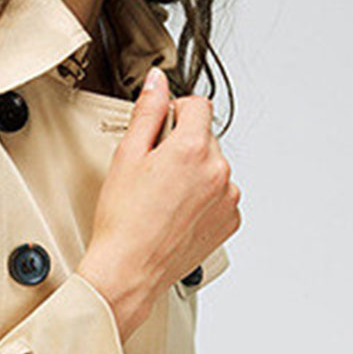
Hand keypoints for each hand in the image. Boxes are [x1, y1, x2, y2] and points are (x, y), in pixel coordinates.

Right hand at [77, 66, 241, 338]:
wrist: (129, 271)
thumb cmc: (123, 221)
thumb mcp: (127, 156)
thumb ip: (148, 111)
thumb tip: (158, 81)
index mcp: (193, 149)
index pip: (198, 106)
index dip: (176, 112)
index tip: (161, 128)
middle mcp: (218, 172)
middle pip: (206, 138)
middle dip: (183, 146)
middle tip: (154, 173)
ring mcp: (227, 199)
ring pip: (214, 168)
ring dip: (196, 173)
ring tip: (165, 198)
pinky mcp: (229, 222)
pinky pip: (221, 196)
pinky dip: (204, 199)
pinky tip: (177, 213)